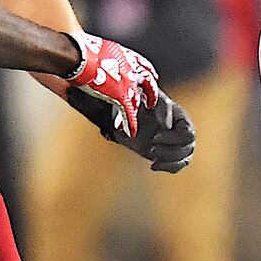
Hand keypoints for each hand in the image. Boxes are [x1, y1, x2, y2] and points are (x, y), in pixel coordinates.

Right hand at [64, 31, 159, 137]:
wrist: (78, 55)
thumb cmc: (80, 50)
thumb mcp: (94, 48)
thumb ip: (96, 56)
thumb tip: (83, 58)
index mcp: (123, 54)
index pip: (141, 64)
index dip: (147, 72)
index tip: (151, 76)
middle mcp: (129, 67)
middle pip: (147, 81)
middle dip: (150, 92)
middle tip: (150, 101)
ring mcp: (127, 82)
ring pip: (137, 98)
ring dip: (137, 108)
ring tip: (138, 119)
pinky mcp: (120, 96)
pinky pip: (129, 112)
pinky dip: (130, 123)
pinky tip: (130, 131)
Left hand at [65, 86, 195, 171]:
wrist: (117, 113)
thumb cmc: (117, 99)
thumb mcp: (109, 98)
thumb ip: (101, 98)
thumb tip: (71, 94)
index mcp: (167, 107)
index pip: (179, 119)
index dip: (169, 130)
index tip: (153, 134)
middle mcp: (172, 122)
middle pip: (189, 138)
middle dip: (172, 145)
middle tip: (152, 145)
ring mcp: (171, 137)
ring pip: (187, 151)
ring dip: (172, 157)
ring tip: (153, 159)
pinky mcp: (166, 150)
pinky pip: (180, 161)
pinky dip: (172, 166)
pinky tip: (153, 166)